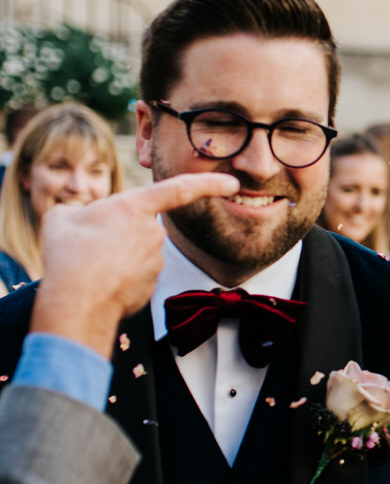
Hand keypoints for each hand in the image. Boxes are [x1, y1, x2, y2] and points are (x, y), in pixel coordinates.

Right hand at [32, 172, 239, 357]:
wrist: (78, 300)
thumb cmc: (68, 254)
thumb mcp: (61, 218)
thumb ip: (79, 212)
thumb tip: (82, 221)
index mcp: (135, 207)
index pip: (180, 190)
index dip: (209, 184)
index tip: (232, 183)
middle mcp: (153, 233)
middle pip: (140, 228)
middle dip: (120, 235)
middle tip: (90, 247)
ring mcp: (155, 261)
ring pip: (137, 254)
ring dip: (118, 258)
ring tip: (91, 267)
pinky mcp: (153, 286)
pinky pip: (137, 276)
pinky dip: (121, 279)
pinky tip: (102, 284)